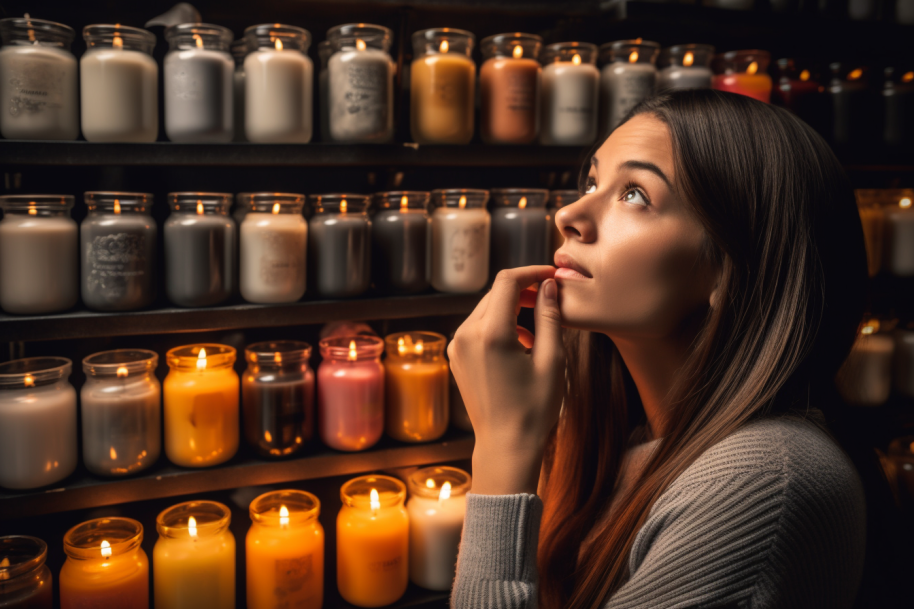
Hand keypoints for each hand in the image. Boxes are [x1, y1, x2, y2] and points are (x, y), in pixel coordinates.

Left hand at [448, 266, 564, 495]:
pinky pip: (478, 327)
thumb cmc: (533, 409)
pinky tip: (520, 345)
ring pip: (487, 308)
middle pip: (495, 293)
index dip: (531, 272)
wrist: (505, 445)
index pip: (507, 281)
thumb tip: (548, 286)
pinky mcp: (456, 356)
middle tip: (550, 300)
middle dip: (523, 290)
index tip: (551, 276)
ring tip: (538, 333)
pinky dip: (499, 325)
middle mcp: (466, 335)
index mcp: (491, 334)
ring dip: (512, 309)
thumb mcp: (552, 360)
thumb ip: (549, 317)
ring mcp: (457, 346)